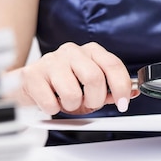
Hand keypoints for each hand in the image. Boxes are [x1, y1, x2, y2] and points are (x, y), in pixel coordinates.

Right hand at [18, 42, 139, 115]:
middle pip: (94, 78)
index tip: (123, 104)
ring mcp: (51, 60)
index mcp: (90, 51)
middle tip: (88, 106)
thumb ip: (110, 90)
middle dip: (95, 100)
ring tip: (66, 103)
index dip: (121, 88)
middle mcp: (71, 51)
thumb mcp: (90, 87)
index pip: (113, 65)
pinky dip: (54, 109)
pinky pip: (51, 102)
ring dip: (72, 106)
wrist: (27, 85)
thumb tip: (133, 93)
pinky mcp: (32, 75)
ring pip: (73, 92)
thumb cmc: (62, 85)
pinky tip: (51, 102)